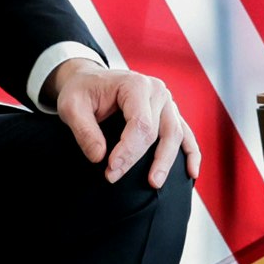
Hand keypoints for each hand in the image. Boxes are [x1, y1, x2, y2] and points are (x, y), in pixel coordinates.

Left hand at [45, 60, 200, 187]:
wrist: (89, 80)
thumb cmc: (82, 91)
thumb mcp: (71, 107)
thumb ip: (84, 131)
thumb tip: (99, 157)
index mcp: (135, 85)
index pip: (140, 123)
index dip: (127, 150)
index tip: (109, 169)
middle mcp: (157, 91)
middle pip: (158, 132)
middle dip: (138, 159)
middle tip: (114, 177)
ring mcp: (167, 102)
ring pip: (175, 135)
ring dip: (167, 162)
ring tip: (154, 183)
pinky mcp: (169, 113)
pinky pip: (186, 134)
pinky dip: (191, 153)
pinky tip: (192, 174)